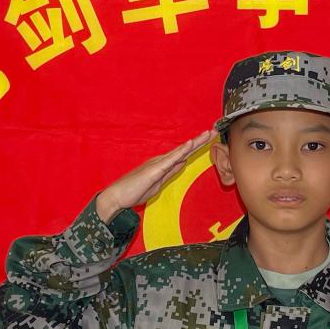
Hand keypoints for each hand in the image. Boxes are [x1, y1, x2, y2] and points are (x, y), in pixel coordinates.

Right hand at [95, 129, 217, 222]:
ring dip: (195, 142)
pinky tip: (190, 144)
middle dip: (200, 141)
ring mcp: (158, 163)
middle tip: (213, 131)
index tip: (208, 139)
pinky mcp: (155, 169)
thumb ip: (170, 172)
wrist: (116, 197)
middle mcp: (161, 161)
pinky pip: (171, 159)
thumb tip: (181, 163)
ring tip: (208, 134)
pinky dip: (182, 151)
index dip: (196, 147)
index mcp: (163, 165)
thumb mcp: (158, 183)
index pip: (183, 154)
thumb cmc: (133, 191)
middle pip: (185, 149)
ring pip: (180, 151)